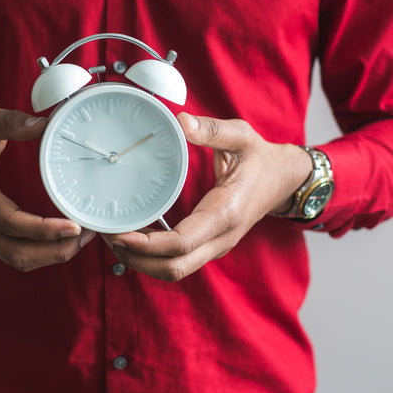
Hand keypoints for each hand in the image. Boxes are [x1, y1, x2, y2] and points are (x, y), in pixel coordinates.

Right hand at [0, 106, 93, 270]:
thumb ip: (10, 121)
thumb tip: (45, 124)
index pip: (8, 222)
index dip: (43, 229)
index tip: (73, 226)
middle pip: (15, 252)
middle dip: (54, 250)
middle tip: (87, 234)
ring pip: (16, 258)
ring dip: (51, 254)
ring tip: (82, 237)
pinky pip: (15, 252)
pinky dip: (42, 250)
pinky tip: (64, 236)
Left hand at [102, 113, 311, 281]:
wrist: (286, 179)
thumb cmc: (261, 158)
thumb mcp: (241, 136)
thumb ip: (212, 130)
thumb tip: (182, 121)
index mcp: (225, 214)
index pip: (181, 244)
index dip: (147, 245)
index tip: (119, 234)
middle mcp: (221, 238)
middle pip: (174, 268)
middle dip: (136, 259)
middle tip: (107, 236)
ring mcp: (217, 246)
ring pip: (175, 271)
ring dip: (142, 262)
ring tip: (114, 238)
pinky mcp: (212, 246)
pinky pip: (180, 262)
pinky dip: (154, 257)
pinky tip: (135, 237)